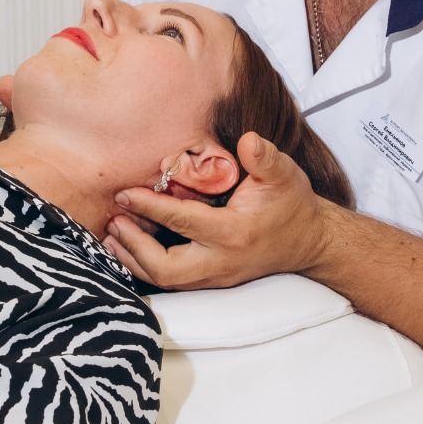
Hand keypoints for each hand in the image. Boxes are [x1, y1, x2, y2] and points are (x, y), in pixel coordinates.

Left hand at [102, 132, 341, 289]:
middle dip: (134, 247)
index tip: (125, 193)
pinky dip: (148, 268)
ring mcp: (218, 276)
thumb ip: (264, 157)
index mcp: (234, 232)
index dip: (150, 206)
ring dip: (135, 261)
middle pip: (166, 269)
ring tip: (112, 237)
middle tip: (114, 221)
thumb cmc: (292, 203)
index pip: (182, 221)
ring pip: (166, 281)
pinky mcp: (214, 282)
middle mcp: (222, 261)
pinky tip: (131, 250)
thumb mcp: (283, 173)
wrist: (310, 241)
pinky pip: (174, 282)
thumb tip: (248, 141)